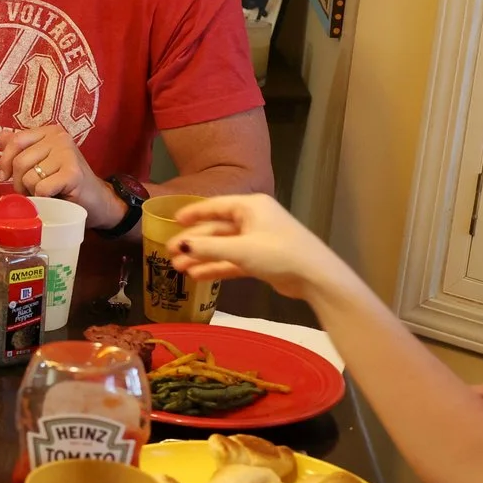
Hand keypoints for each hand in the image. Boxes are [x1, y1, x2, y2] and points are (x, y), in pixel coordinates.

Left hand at [0, 125, 121, 226]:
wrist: (95, 200)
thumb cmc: (65, 182)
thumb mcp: (41, 161)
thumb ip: (22, 148)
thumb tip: (1, 136)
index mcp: (49, 131)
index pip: (15, 141)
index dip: (5, 161)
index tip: (5, 176)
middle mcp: (59, 137)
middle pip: (20, 162)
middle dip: (19, 183)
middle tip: (32, 190)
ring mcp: (67, 153)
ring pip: (29, 177)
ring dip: (33, 192)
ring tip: (46, 193)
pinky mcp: (73, 173)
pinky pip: (42, 188)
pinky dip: (44, 198)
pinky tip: (55, 196)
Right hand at [166, 193, 350, 297]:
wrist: (314, 276)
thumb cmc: (279, 253)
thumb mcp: (241, 249)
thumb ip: (207, 248)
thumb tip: (179, 245)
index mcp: (251, 206)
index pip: (215, 206)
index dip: (193, 213)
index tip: (172, 220)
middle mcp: (253, 219)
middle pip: (217, 229)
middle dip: (193, 242)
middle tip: (168, 252)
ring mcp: (257, 240)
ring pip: (223, 246)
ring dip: (202, 257)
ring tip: (178, 268)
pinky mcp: (261, 259)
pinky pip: (232, 260)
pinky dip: (217, 267)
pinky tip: (198, 275)